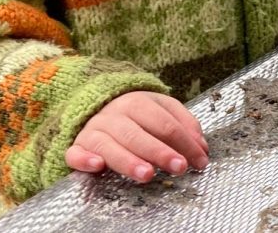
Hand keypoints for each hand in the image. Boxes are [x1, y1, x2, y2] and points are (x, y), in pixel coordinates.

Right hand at [65, 91, 208, 182]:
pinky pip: (76, 153)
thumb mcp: (161, 110)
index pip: (165, 123)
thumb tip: (202, 147)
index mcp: (139, 102)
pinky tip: (98, 166)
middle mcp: (115, 115)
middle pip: (139, 134)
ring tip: (148, 174)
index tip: (200, 159)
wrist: (96, 106)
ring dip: (129, 161)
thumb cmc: (136, 114)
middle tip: (179, 167)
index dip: (185, 142)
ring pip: (110, 145)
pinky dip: (85, 159)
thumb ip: (184, 124)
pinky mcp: (77, 146)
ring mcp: (94, 130)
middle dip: (161, 152)